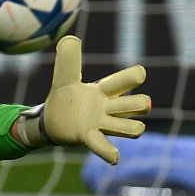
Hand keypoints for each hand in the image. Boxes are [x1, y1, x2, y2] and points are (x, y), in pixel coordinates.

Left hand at [30, 35, 149, 164]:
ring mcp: (101, 124)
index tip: (139, 73)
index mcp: (103, 91)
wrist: (51, 121)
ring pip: (129, 128)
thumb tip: (70, 38)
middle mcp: (108, 108)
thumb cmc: (65, 98)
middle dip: (139, 104)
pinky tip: (115, 157)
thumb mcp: (64, 77)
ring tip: (136, 128)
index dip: (132, 77)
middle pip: (134, 105)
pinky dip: (109, 152)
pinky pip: (103, 146)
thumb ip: (68, 60)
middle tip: (143, 103)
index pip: (123, 81)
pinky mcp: (89, 138)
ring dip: (132, 128)